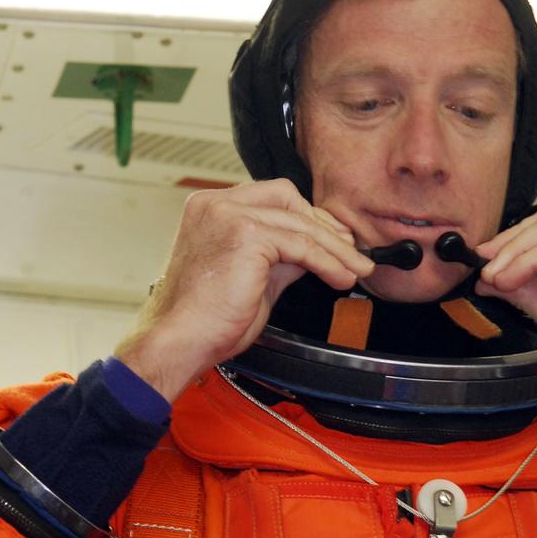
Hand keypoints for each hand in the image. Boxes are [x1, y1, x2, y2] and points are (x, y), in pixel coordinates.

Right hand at [115, 179, 372, 401]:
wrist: (180, 340)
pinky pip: (301, 245)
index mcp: (211, 209)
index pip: (271, 198)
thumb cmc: (205, 320)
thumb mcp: (251, 279)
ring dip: (335, 248)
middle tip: (351, 251)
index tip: (334, 239)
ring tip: (356, 270)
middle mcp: (216, 203)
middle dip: (324, 225)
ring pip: (299, 223)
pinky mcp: (245, 233)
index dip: (307, 218)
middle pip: (287, 197)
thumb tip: (310, 254)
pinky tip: (340, 277)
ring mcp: (229, 214)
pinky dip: (327, 261)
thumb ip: (278, 259)